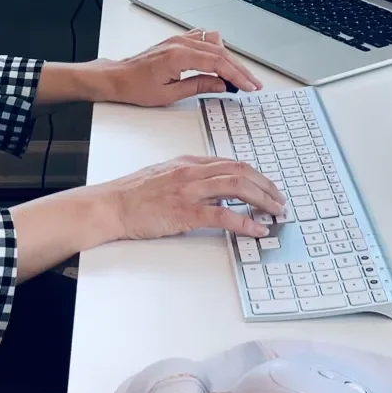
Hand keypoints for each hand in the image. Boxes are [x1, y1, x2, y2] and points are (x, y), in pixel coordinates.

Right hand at [96, 154, 284, 241]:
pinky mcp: (185, 213)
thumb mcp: (164, 175)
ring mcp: (189, 191)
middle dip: (266, 186)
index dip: (255, 175)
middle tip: (279, 200)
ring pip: (236, 188)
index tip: (267, 186)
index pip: (230, 164)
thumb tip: (213, 190)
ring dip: (262, 200)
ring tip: (275, 211)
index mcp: (187, 163)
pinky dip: (244, 222)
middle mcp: (191, 172)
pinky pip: (223, 216)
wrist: (112, 205)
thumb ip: (189, 178)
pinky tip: (257, 229)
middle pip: (240, 172)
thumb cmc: (133, 194)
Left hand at [99, 29, 261, 106]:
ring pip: (214, 44)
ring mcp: (178, 39)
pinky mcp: (176, 41)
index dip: (237, 75)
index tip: (249, 86)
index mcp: (179, 55)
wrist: (117, 77)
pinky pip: (203, 39)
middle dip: (239, 69)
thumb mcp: (170, 94)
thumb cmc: (136, 86)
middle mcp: (180, 43)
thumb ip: (199, 86)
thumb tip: (222, 85)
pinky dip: (216, 49)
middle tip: (253, 83)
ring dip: (230, 59)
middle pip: (220, 52)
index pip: (218, 63)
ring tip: (240, 76)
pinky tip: (222, 61)